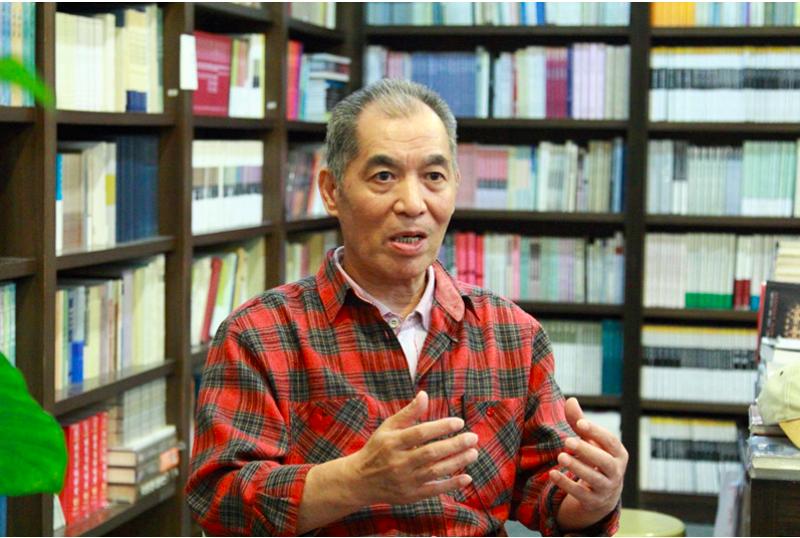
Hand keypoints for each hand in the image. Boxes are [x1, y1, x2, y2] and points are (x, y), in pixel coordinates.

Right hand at [346, 390, 479, 505]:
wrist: (360, 481)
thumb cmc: (378, 449)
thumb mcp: (388, 428)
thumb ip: (408, 413)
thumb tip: (424, 395)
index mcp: (393, 442)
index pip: (420, 433)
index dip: (441, 427)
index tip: (459, 422)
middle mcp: (399, 462)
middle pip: (430, 453)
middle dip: (454, 445)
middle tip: (473, 437)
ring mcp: (405, 480)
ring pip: (435, 471)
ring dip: (457, 462)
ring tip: (473, 453)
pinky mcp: (410, 495)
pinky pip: (434, 490)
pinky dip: (451, 485)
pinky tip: (467, 478)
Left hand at [550, 397, 627, 529]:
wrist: (603, 495)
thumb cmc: (595, 459)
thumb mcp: (590, 442)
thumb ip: (580, 423)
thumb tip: (571, 400)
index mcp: (619, 454)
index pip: (610, 441)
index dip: (596, 432)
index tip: (580, 424)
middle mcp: (616, 472)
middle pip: (605, 461)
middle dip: (587, 451)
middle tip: (567, 441)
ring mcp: (606, 488)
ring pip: (594, 478)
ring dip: (577, 467)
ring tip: (560, 456)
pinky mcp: (594, 502)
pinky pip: (581, 494)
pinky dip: (566, 484)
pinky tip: (553, 473)